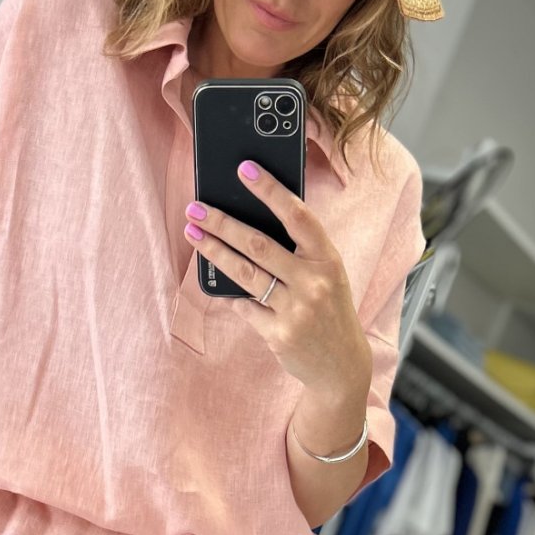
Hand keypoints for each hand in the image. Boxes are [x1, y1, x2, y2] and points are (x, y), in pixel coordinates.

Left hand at [183, 160, 371, 399]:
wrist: (341, 365)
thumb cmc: (329, 311)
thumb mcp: (327, 276)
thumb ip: (300, 252)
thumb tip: (252, 223)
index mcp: (327, 259)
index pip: (297, 216)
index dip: (270, 191)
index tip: (245, 169)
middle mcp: (314, 282)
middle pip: (259, 244)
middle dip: (223, 223)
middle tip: (196, 208)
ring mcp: (296, 310)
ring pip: (245, 273)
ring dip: (214, 251)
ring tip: (194, 234)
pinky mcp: (279, 335)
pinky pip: (245, 307)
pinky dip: (233, 295)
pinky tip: (221, 282)